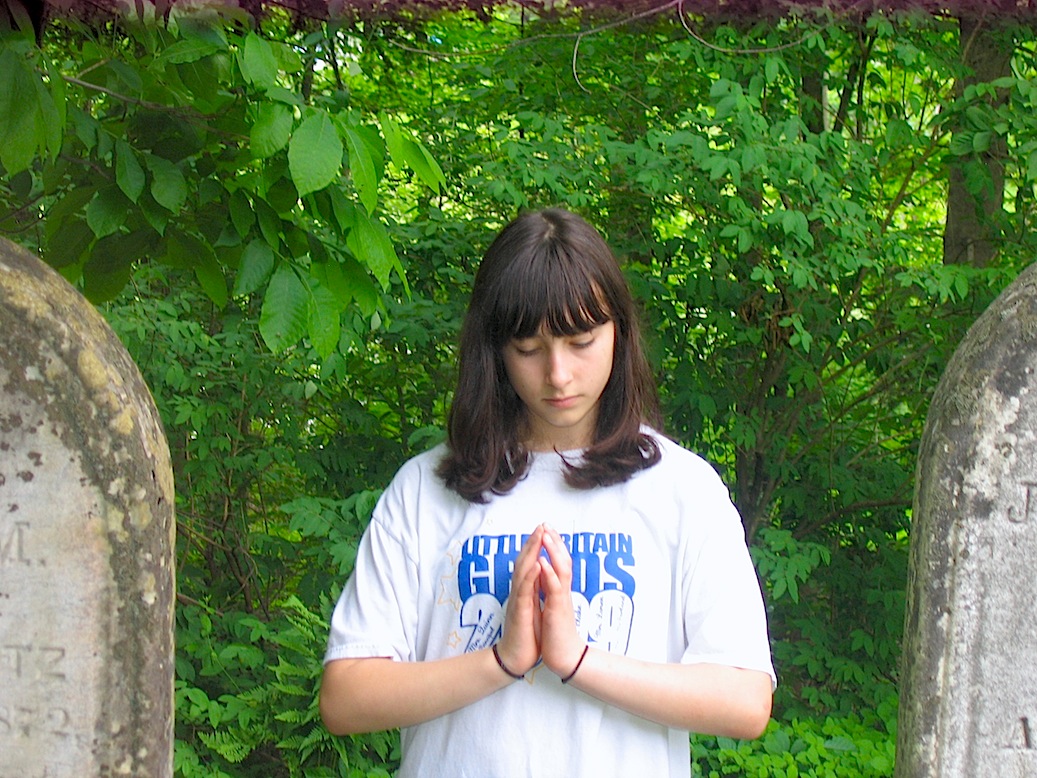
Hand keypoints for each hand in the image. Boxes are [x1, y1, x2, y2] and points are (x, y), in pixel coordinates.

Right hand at [495, 526, 544, 675]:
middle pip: (525, 561)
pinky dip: (531, 576)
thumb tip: (540, 576)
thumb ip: (534, 591)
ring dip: (531, 552)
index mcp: (525, 591)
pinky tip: (537, 563)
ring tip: (539, 535)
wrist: (516, 657)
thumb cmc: (526, 634)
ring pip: (523, 571)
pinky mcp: (520, 611)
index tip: (544, 530)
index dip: (536, 547)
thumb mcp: (533, 608)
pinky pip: (525, 591)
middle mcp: (519, 592)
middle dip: (533, 542)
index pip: (529, 563)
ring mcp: (518, 600)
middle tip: (541, 524)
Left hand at [536, 524, 586, 677]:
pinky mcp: (558, 611)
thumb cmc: (557, 634)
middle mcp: (563, 591)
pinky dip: (549, 575)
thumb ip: (551, 591)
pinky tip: (543, 563)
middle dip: (554, 541)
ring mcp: (561, 600)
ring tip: (546, 535)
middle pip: (563, 560)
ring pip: (561, 570)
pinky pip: (555, 590)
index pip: (559, 563)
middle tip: (546, 525)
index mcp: (559, 591)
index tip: (545, 530)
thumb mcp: (552, 607)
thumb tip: (545, 576)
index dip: (553, 546)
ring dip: (553, 551)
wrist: (565, 658)